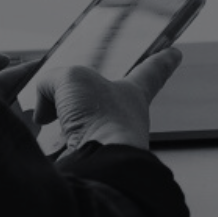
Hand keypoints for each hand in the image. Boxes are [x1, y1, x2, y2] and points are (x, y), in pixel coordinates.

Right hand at [30, 47, 183, 151]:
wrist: (98, 162)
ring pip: (78, 127)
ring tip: (46, 119)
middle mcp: (125, 119)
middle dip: (83, 99)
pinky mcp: (89, 163)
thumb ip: (53, 83)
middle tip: (67, 98)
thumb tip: (42, 112)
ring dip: (61, 123)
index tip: (176, 53)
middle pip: (105, 101)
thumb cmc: (101, 118)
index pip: (152, 71)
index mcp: (133, 93)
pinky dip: (46, 146)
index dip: (161, 60)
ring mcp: (108, 143)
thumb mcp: (71, 78)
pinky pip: (61, 150)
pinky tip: (41, 143)